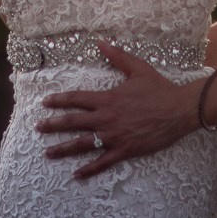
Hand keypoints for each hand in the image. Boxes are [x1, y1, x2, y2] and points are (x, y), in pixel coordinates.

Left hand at [35, 42, 199, 179]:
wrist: (179, 109)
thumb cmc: (159, 88)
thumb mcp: (138, 68)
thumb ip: (117, 56)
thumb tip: (100, 42)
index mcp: (108, 98)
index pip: (76, 99)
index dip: (59, 100)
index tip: (45, 103)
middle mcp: (107, 118)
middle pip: (73, 122)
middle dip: (53, 124)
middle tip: (38, 128)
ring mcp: (114, 136)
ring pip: (82, 144)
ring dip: (63, 149)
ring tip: (48, 153)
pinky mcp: (125, 150)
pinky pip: (103, 162)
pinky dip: (89, 169)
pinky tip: (77, 175)